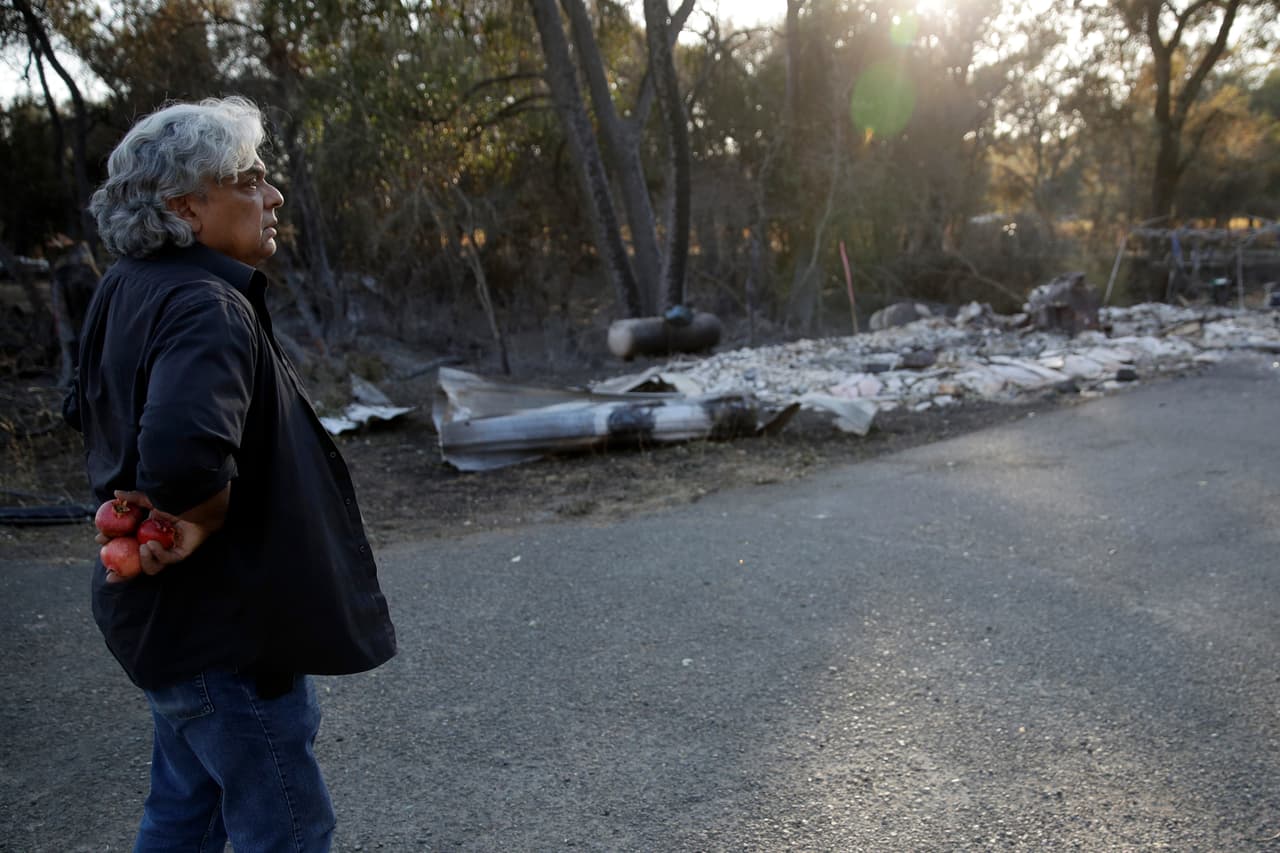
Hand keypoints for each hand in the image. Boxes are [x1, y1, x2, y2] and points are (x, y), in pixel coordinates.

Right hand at [102, 485, 228, 582]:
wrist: (201, 504)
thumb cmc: (177, 502)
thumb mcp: (152, 500)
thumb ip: (134, 498)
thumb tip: (115, 493)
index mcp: (144, 536)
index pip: (125, 546)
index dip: (111, 546)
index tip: (99, 541)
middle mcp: (155, 547)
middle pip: (135, 565)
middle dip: (121, 573)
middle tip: (110, 570)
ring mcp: (168, 552)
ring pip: (151, 567)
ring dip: (143, 561)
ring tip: (141, 548)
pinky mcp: (180, 555)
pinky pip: (166, 560)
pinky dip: (157, 554)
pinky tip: (151, 545)